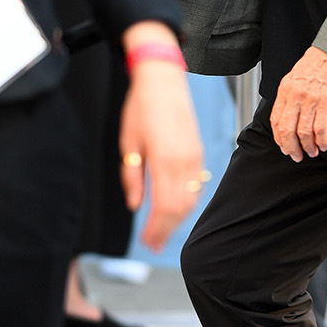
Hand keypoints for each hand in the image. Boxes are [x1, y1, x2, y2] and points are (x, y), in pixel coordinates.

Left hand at [119, 23, 205, 250]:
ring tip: (163, 232)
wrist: (163, 82)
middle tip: (153, 244)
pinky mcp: (197, 151)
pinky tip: (176, 209)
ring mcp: (194, 156)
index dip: (156, 228)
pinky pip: (196, 184)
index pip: (164, 206)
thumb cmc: (142, 108)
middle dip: (166, 229)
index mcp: (164, 160)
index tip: (147, 241)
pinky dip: (187, 202)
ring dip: (178, 218)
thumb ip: (133, 177)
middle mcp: (184, 161)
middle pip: (180, 207)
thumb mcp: (129, 144)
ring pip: (191, 198)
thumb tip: (135, 205)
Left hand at [270, 46, 326, 160]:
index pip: (276, 120)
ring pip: (303, 132)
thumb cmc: (318, 63)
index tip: (284, 147)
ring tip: (312, 152)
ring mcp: (311, 99)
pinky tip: (324, 145)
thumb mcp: (296, 77)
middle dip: (290, 147)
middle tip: (296, 156)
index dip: (279, 138)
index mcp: (285, 89)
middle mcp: (296, 95)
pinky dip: (321, 140)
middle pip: (287, 129)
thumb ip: (290, 96)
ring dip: (307, 146)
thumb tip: (287, 118)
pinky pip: (321, 128)